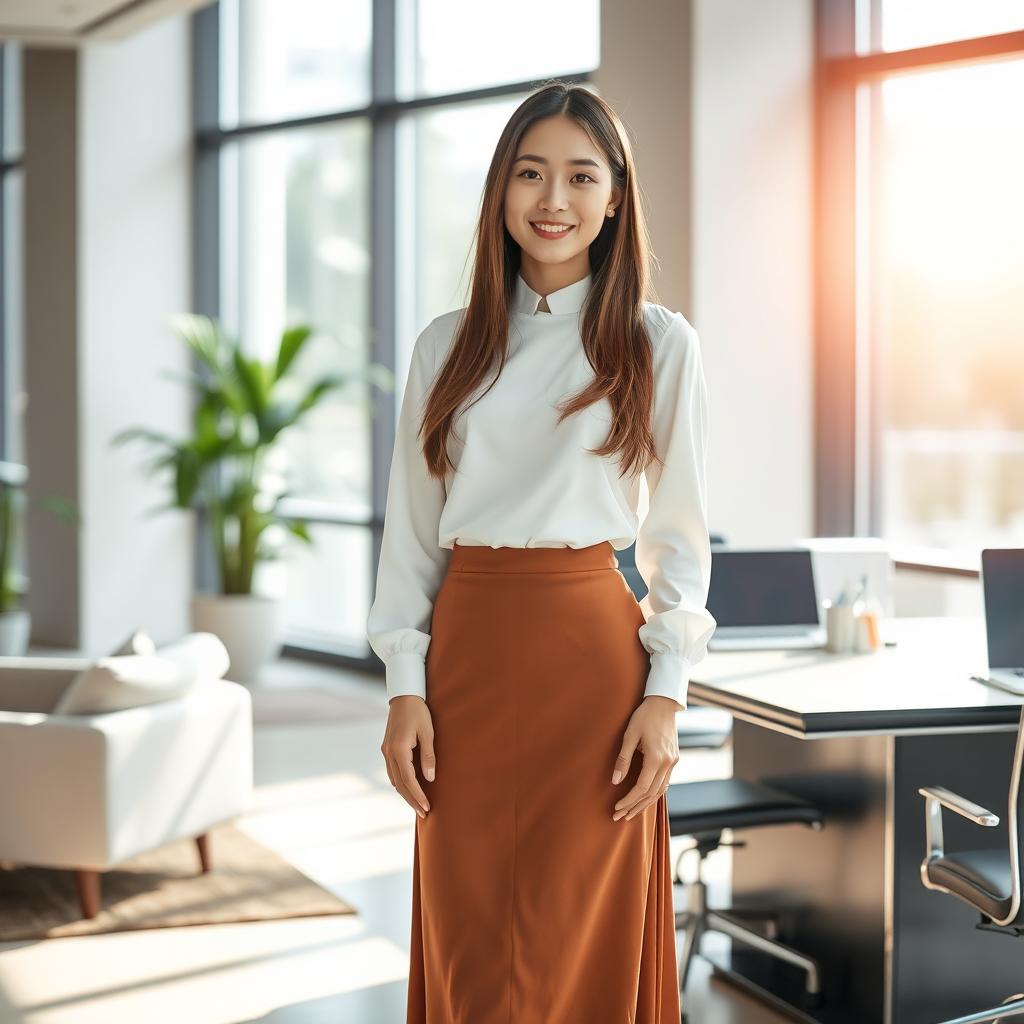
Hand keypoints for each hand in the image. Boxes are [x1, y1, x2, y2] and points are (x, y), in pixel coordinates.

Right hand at [381, 695, 435, 818]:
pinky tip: (408, 787)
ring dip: (405, 793)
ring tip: (417, 804)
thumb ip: (428, 756)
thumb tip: (430, 778)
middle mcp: (389, 753)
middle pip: (399, 784)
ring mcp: (385, 751)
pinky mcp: (386, 749)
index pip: (408, 780)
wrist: (404, 696)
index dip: (418, 795)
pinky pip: (392, 771)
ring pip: (394, 779)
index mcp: (399, 749)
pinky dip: (400, 782)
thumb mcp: (428, 732)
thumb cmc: (419, 712)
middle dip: (411, 800)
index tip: (427, 807)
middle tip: (424, 813)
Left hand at [611, 695, 679, 820]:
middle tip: (620, 817)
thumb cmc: (644, 716)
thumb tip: (615, 781)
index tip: (616, 808)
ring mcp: (673, 762)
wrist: (664, 703)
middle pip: (651, 793)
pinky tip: (645, 798)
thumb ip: (623, 759)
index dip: (628, 800)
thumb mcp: (629, 735)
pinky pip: (665, 783)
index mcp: (657, 758)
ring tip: (631, 813)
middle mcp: (668, 763)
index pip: (641, 788)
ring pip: (660, 791)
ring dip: (645, 803)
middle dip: (635, 807)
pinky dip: (654, 793)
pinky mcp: (674, 759)